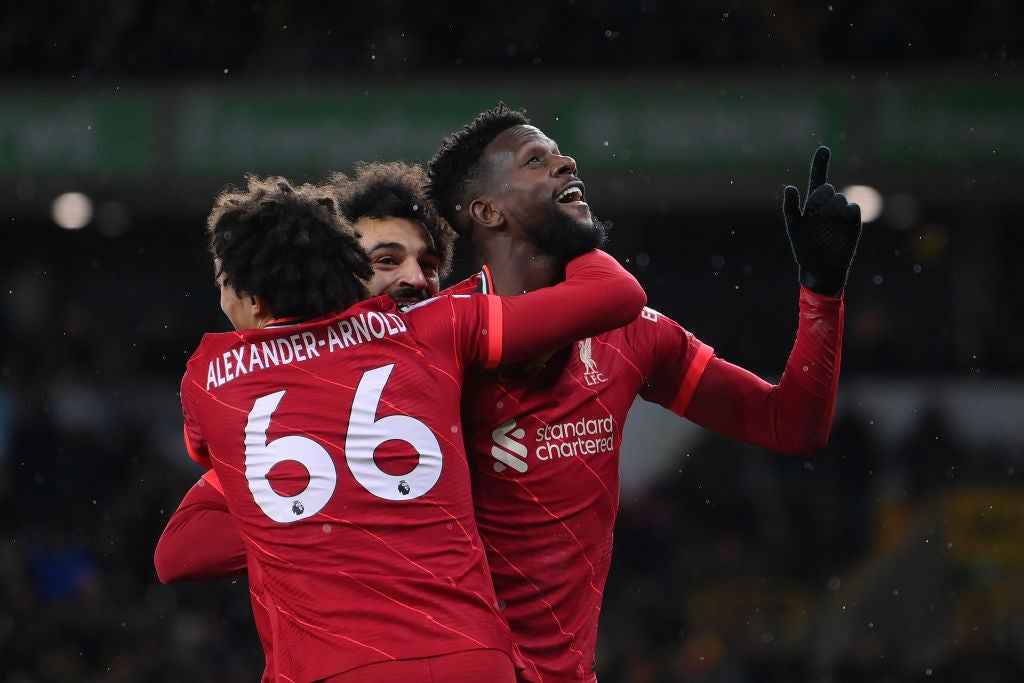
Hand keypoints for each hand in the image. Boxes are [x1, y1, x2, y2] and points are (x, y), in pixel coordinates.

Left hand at [782, 146, 861, 295]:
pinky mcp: (854, 221)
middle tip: (816, 208)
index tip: (824, 148)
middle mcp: (828, 204)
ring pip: (839, 198)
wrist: (821, 268)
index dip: (821, 162)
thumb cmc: (804, 248)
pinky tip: (841, 222)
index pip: (817, 177)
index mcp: (812, 203)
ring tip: (827, 224)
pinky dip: (846, 212)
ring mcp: (841, 212)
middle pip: (826, 189)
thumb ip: (790, 207)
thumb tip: (790, 187)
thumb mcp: (794, 227)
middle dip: (821, 196)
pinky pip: (853, 208)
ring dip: (832, 207)